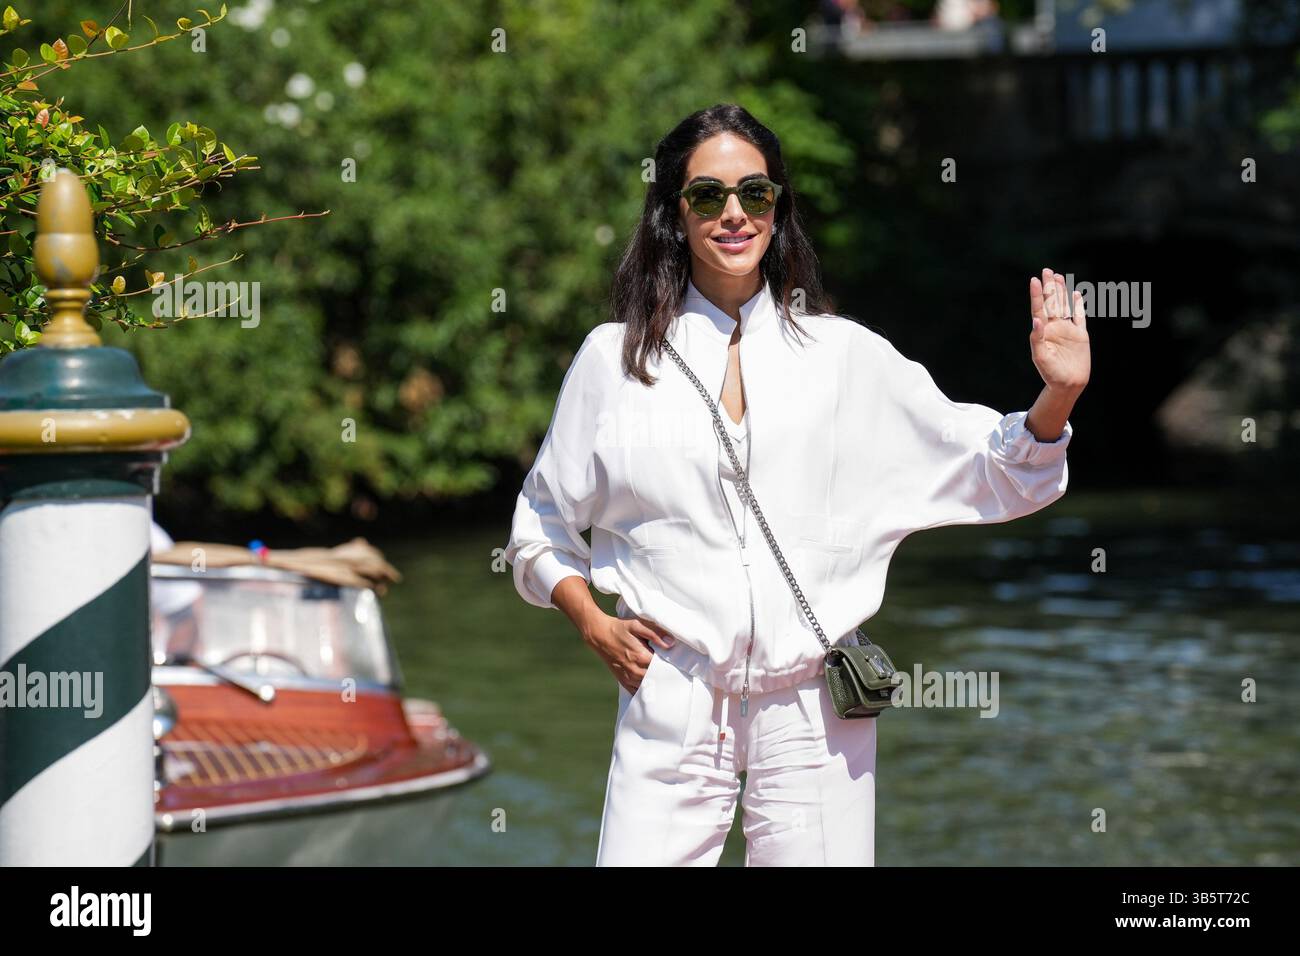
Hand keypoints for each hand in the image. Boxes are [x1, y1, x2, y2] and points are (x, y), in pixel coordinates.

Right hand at [582, 611, 675, 694]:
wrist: (599, 634)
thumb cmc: (619, 628)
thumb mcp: (637, 625)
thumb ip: (655, 634)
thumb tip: (670, 644)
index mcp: (641, 656)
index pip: (663, 668)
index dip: (672, 667)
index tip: (679, 667)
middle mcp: (635, 670)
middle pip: (657, 680)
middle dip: (665, 678)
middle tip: (675, 677)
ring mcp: (628, 677)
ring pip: (648, 687)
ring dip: (656, 686)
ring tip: (666, 684)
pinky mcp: (623, 680)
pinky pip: (636, 691)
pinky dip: (644, 692)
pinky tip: (651, 690)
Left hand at [1028, 268, 1089, 394]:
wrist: (1068, 384)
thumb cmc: (1051, 373)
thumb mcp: (1040, 357)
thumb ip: (1037, 338)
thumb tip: (1036, 320)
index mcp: (1044, 332)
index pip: (1039, 309)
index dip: (1037, 295)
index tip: (1034, 280)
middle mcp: (1055, 328)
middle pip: (1052, 303)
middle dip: (1049, 287)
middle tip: (1046, 271)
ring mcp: (1068, 330)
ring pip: (1064, 306)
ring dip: (1061, 292)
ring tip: (1057, 276)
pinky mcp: (1080, 335)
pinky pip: (1079, 317)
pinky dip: (1078, 306)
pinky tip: (1075, 294)